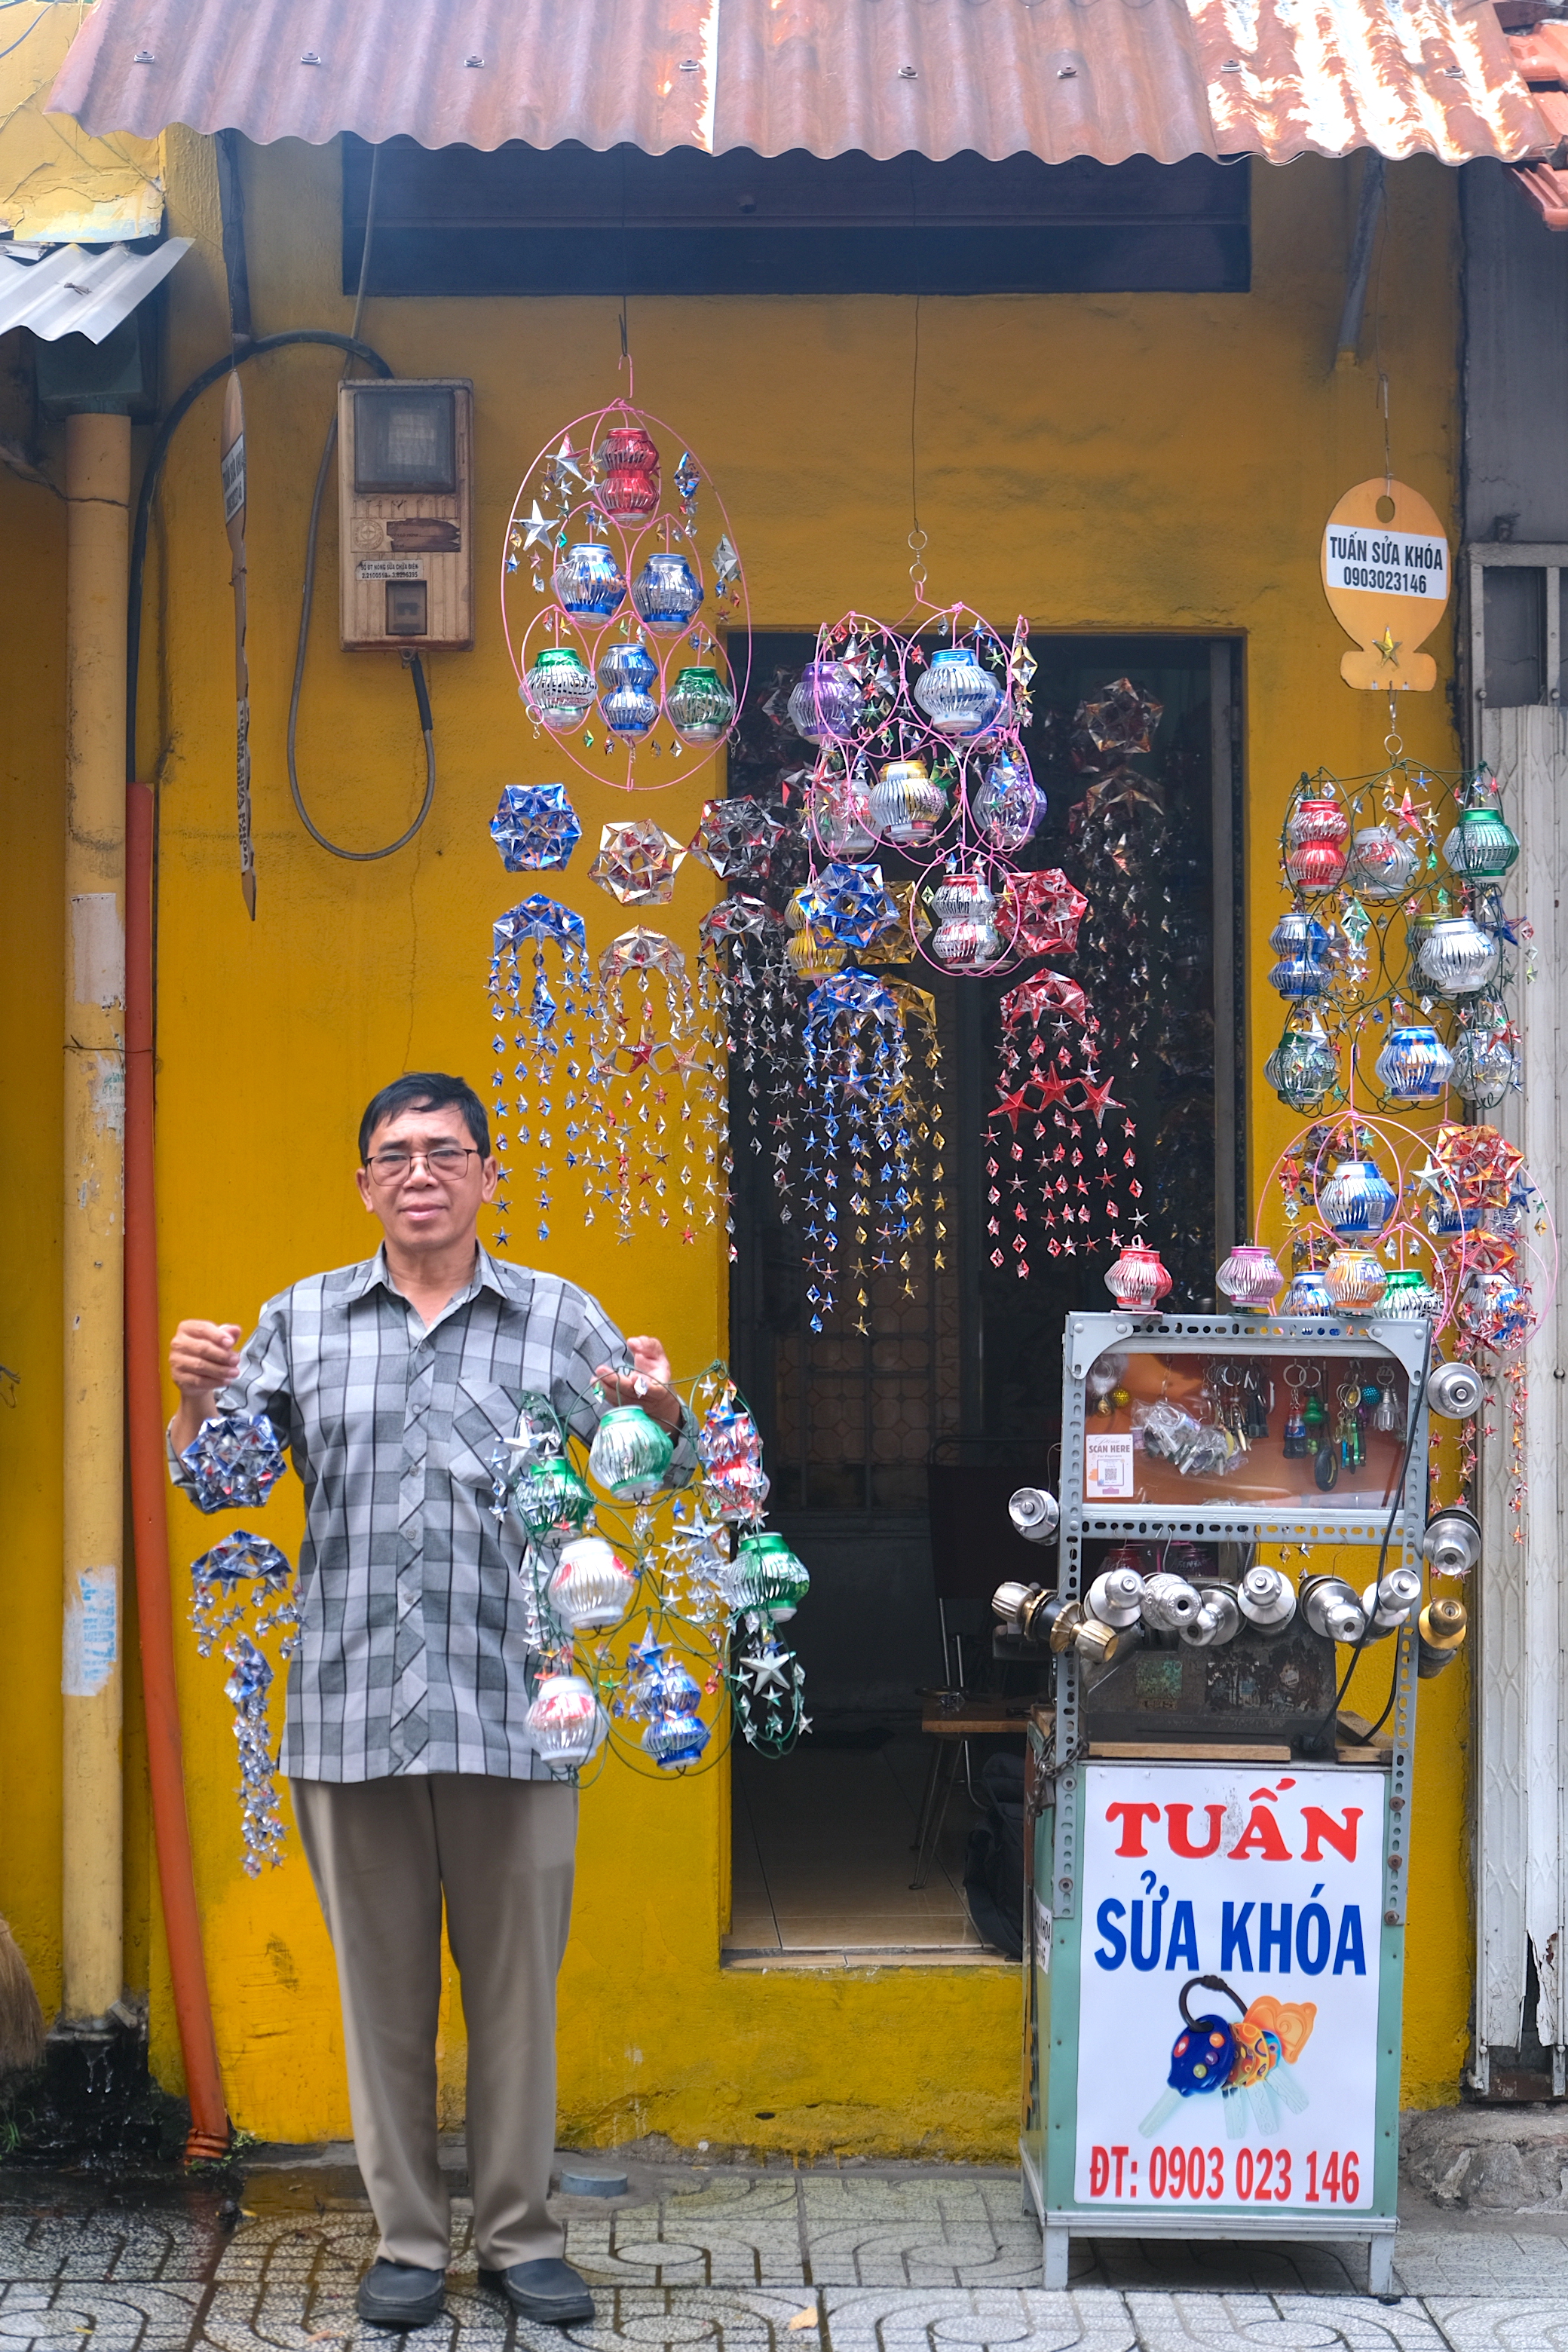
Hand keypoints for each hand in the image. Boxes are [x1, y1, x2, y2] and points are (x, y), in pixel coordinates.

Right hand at [169, 1320, 242, 1453]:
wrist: (199, 1379)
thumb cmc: (213, 1355)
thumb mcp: (221, 1343)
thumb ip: (227, 1335)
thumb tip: (234, 1329)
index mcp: (185, 1329)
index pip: (200, 1328)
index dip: (215, 1335)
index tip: (230, 1342)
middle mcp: (176, 1345)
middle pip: (200, 1349)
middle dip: (221, 1356)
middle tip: (237, 1361)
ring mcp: (174, 1363)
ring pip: (198, 1366)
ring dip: (219, 1370)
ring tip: (235, 1373)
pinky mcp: (178, 1380)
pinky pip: (197, 1382)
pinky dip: (213, 1382)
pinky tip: (227, 1381)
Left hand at [593, 1335, 679, 1431]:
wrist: (656, 1392)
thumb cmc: (656, 1369)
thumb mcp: (657, 1353)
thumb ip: (647, 1345)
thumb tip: (632, 1342)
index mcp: (660, 1385)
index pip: (654, 1389)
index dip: (645, 1385)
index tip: (634, 1377)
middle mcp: (648, 1398)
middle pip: (632, 1393)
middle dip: (616, 1382)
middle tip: (601, 1370)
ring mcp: (635, 1405)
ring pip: (621, 1400)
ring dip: (606, 1389)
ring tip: (594, 1379)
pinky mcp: (624, 1407)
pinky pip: (614, 1402)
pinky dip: (604, 1394)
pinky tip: (595, 1384)